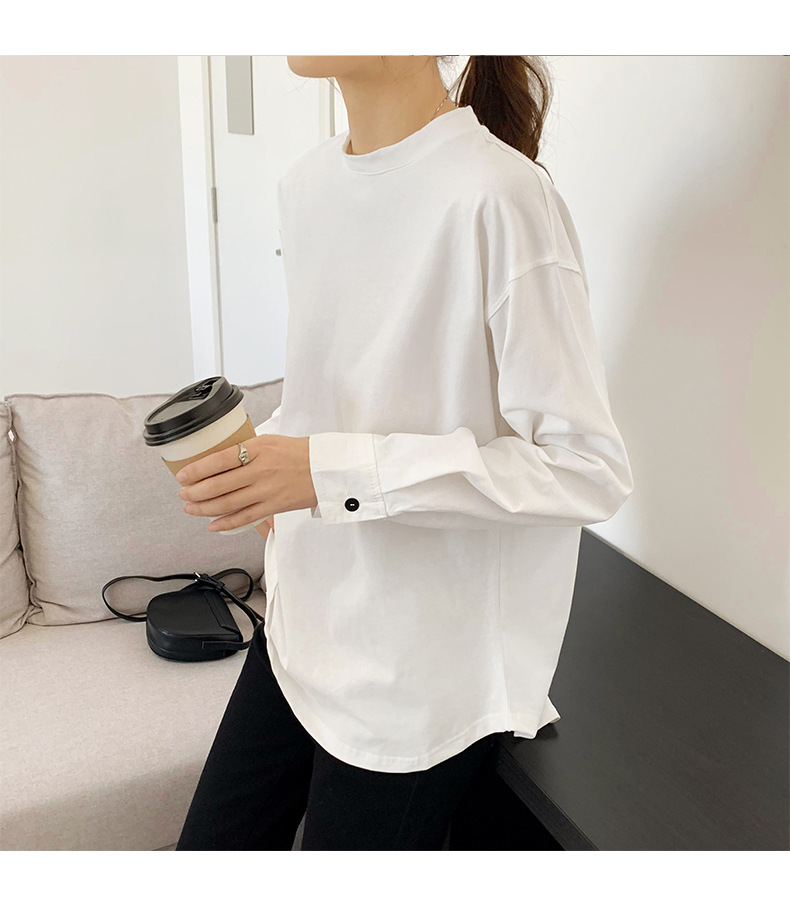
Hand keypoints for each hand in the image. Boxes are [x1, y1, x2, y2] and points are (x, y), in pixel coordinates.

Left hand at [175, 435, 316, 532]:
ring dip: (204, 508)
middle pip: (218, 484)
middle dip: (195, 491)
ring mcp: (267, 490)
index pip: (219, 459)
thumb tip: (219, 459)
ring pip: (227, 503)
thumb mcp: (270, 441)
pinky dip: (227, 523)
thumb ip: (246, 449)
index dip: (196, 470)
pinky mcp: (274, 506)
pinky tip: (213, 525)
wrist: (326, 468)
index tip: (183, 475)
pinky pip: (245, 518)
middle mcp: (260, 469)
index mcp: (258, 448)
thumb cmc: (299, 453)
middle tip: (183, 493)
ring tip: (191, 508)